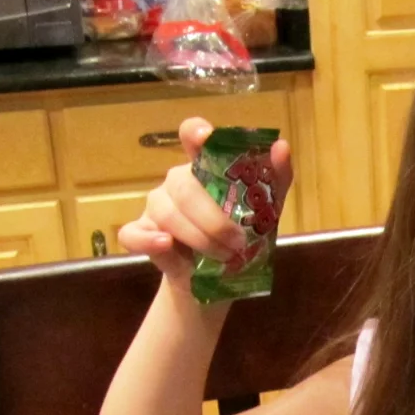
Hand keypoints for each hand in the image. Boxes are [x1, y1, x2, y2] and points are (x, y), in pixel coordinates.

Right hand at [118, 117, 294, 283]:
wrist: (222, 281)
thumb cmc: (242, 237)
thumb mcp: (266, 211)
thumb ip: (276, 178)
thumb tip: (281, 146)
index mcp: (204, 168)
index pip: (192, 135)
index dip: (196, 133)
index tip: (204, 138)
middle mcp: (177, 182)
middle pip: (185, 186)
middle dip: (214, 219)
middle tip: (238, 242)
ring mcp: (156, 206)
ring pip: (167, 213)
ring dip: (198, 237)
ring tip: (223, 256)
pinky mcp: (141, 233)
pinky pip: (133, 233)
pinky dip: (148, 240)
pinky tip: (166, 245)